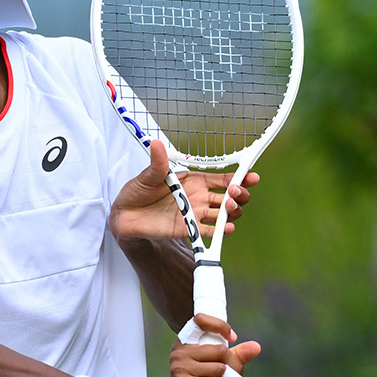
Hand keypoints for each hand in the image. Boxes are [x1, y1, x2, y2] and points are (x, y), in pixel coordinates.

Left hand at [110, 140, 257, 242]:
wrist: (125, 215)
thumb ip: (157, 162)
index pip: (223, 179)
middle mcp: (199, 197)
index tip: (251, 176)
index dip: (240, 177)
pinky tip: (226, 228)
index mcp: (195, 181)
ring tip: (228, 208)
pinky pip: (209, 232)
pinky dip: (220, 232)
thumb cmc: (138, 191)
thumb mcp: (148, 175)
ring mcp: (195, 214)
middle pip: (230, 197)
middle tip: (235, 192)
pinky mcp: (188, 229)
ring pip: (224, 214)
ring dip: (231, 212)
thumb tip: (156, 144)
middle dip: (239, 194)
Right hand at [162, 314, 260, 376]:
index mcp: (184, 344)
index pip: (199, 321)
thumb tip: (256, 346)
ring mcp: (181, 369)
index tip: (232, 337)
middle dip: (236, 367)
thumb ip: (234, 358)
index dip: (219, 325)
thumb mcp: (216, 372)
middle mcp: (180, 353)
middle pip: (221, 351)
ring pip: (221, 369)